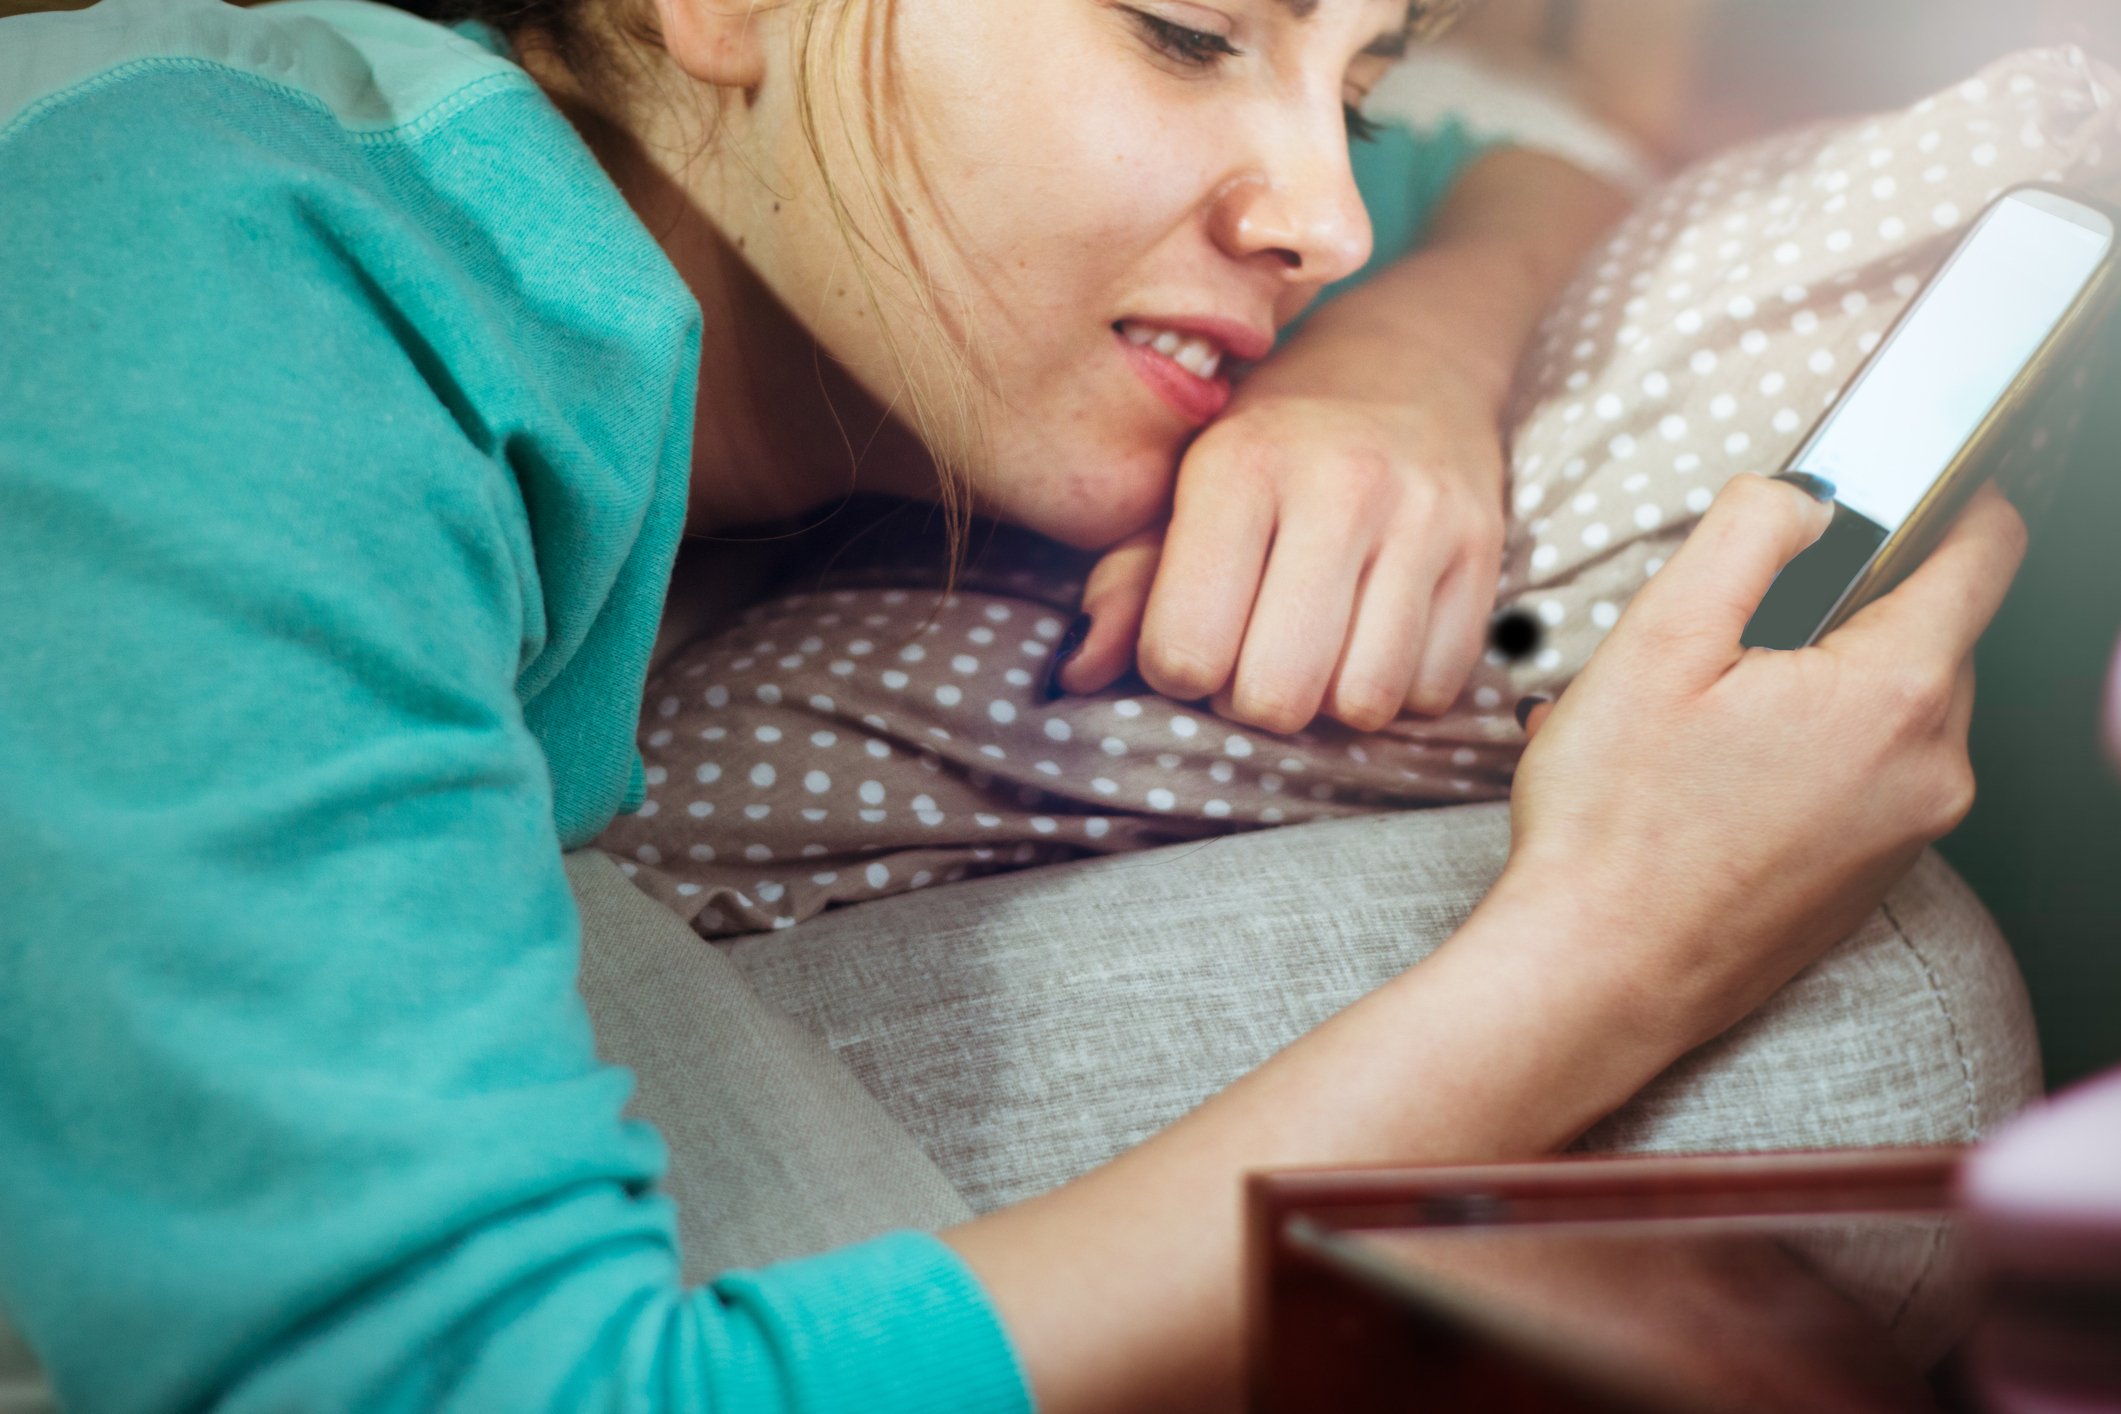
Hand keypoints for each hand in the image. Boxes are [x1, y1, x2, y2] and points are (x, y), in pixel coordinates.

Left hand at [1055, 362, 1507, 732]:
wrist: (1411, 360)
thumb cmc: (1273, 438)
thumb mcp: (1184, 482)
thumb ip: (1127, 580)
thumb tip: (1076, 671)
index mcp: (1239, 464)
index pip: (1186, 650)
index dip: (1178, 669)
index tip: (1193, 632)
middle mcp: (1340, 485)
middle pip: (1275, 695)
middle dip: (1251, 698)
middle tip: (1254, 651)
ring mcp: (1425, 518)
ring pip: (1360, 703)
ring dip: (1327, 701)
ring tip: (1314, 647)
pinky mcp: (1486, 552)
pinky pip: (1430, 691)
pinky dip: (1394, 689)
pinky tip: (1371, 637)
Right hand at [1498, 474, 2026, 1053]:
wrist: (1598, 976)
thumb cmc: (1615, 826)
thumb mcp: (1658, 639)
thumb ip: (1748, 533)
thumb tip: (1807, 498)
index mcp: (1895, 691)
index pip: (1986, 551)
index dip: (1950, 499)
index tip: (1894, 492)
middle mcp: (1933, 766)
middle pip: (1932, 630)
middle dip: (1847, 610)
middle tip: (1733, 638)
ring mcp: (1911, 830)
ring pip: (1898, 705)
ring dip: (1824, 685)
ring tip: (1709, 719)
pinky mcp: (1875, 875)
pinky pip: (1871, 774)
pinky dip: (1814, 753)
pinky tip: (1720, 778)